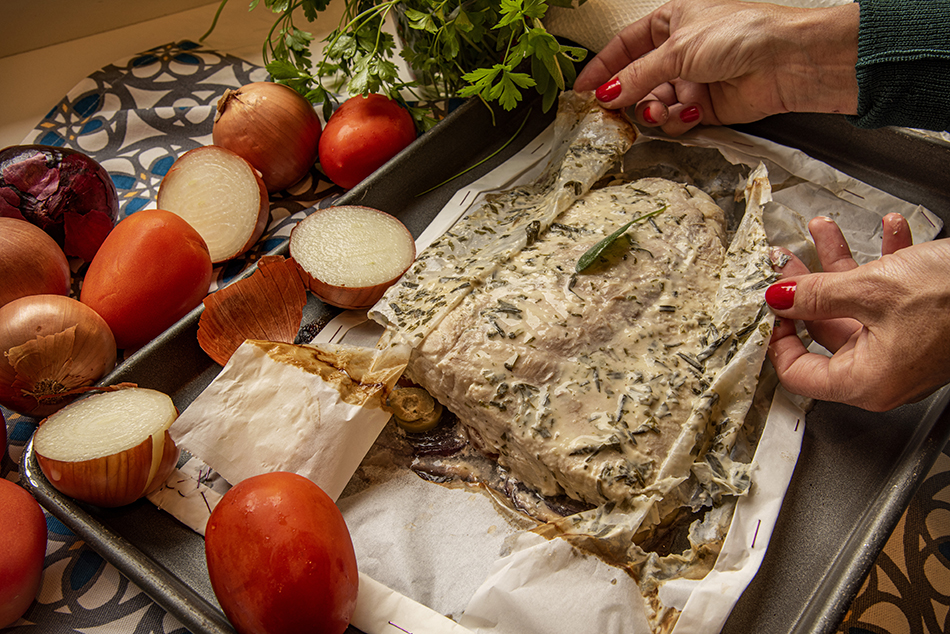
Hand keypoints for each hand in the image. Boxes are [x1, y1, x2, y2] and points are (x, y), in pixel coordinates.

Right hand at [573, 0, 859, 135]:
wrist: (788, 61)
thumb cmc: (740, 34)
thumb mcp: (678, 49)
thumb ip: (637, 76)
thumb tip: (606, 94)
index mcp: (670, 21)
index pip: (625, 46)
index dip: (602, 67)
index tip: (581, 91)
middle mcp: (680, 51)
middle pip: (637, 80)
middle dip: (628, 97)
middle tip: (612, 113)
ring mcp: (693, 79)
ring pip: (656, 104)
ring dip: (654, 112)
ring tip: (660, 113)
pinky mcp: (707, 107)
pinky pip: (679, 120)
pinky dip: (680, 121)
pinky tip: (689, 113)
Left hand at [766, 214, 949, 411]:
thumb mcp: (871, 290)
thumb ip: (815, 295)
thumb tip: (779, 298)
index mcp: (865, 381)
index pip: (799, 374)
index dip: (778, 340)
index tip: (771, 308)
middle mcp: (882, 371)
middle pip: (825, 330)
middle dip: (807, 285)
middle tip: (789, 260)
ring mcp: (904, 349)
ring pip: (856, 305)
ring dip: (841, 264)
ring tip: (824, 230)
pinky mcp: (924, 327)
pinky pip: (892, 296)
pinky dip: (885, 262)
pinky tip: (890, 230)